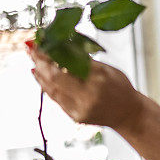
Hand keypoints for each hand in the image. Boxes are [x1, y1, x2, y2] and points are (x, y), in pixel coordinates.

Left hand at [27, 42, 141, 127]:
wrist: (129, 115)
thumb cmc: (120, 87)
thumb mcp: (107, 69)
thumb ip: (85, 61)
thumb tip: (61, 46)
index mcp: (99, 78)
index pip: (68, 62)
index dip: (50, 53)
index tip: (39, 42)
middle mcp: (88, 95)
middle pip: (55, 77)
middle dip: (40, 61)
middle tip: (30, 48)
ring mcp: (80, 109)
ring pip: (52, 89)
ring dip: (39, 72)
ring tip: (32, 59)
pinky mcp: (75, 117)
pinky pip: (55, 98)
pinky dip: (45, 85)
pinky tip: (38, 75)